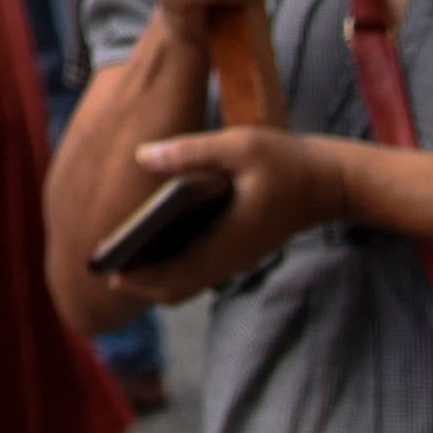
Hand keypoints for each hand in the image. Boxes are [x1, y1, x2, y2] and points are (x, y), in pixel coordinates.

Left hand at [116, 124, 354, 301]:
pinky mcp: (239, 249)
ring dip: (155, 274)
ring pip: (188, 280)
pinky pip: (199, 268)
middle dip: (140, 281)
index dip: (141, 277)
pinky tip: (150, 241)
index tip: (108, 271)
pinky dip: (173, 264)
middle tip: (101, 266)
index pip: (177, 274)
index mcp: (229, 241)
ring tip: (118, 254)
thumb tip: (141, 156)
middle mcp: (231, 258)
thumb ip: (190, 151)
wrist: (331, 182)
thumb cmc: (286, 161)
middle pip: (178, 286)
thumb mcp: (239, 146)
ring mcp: (236, 258)